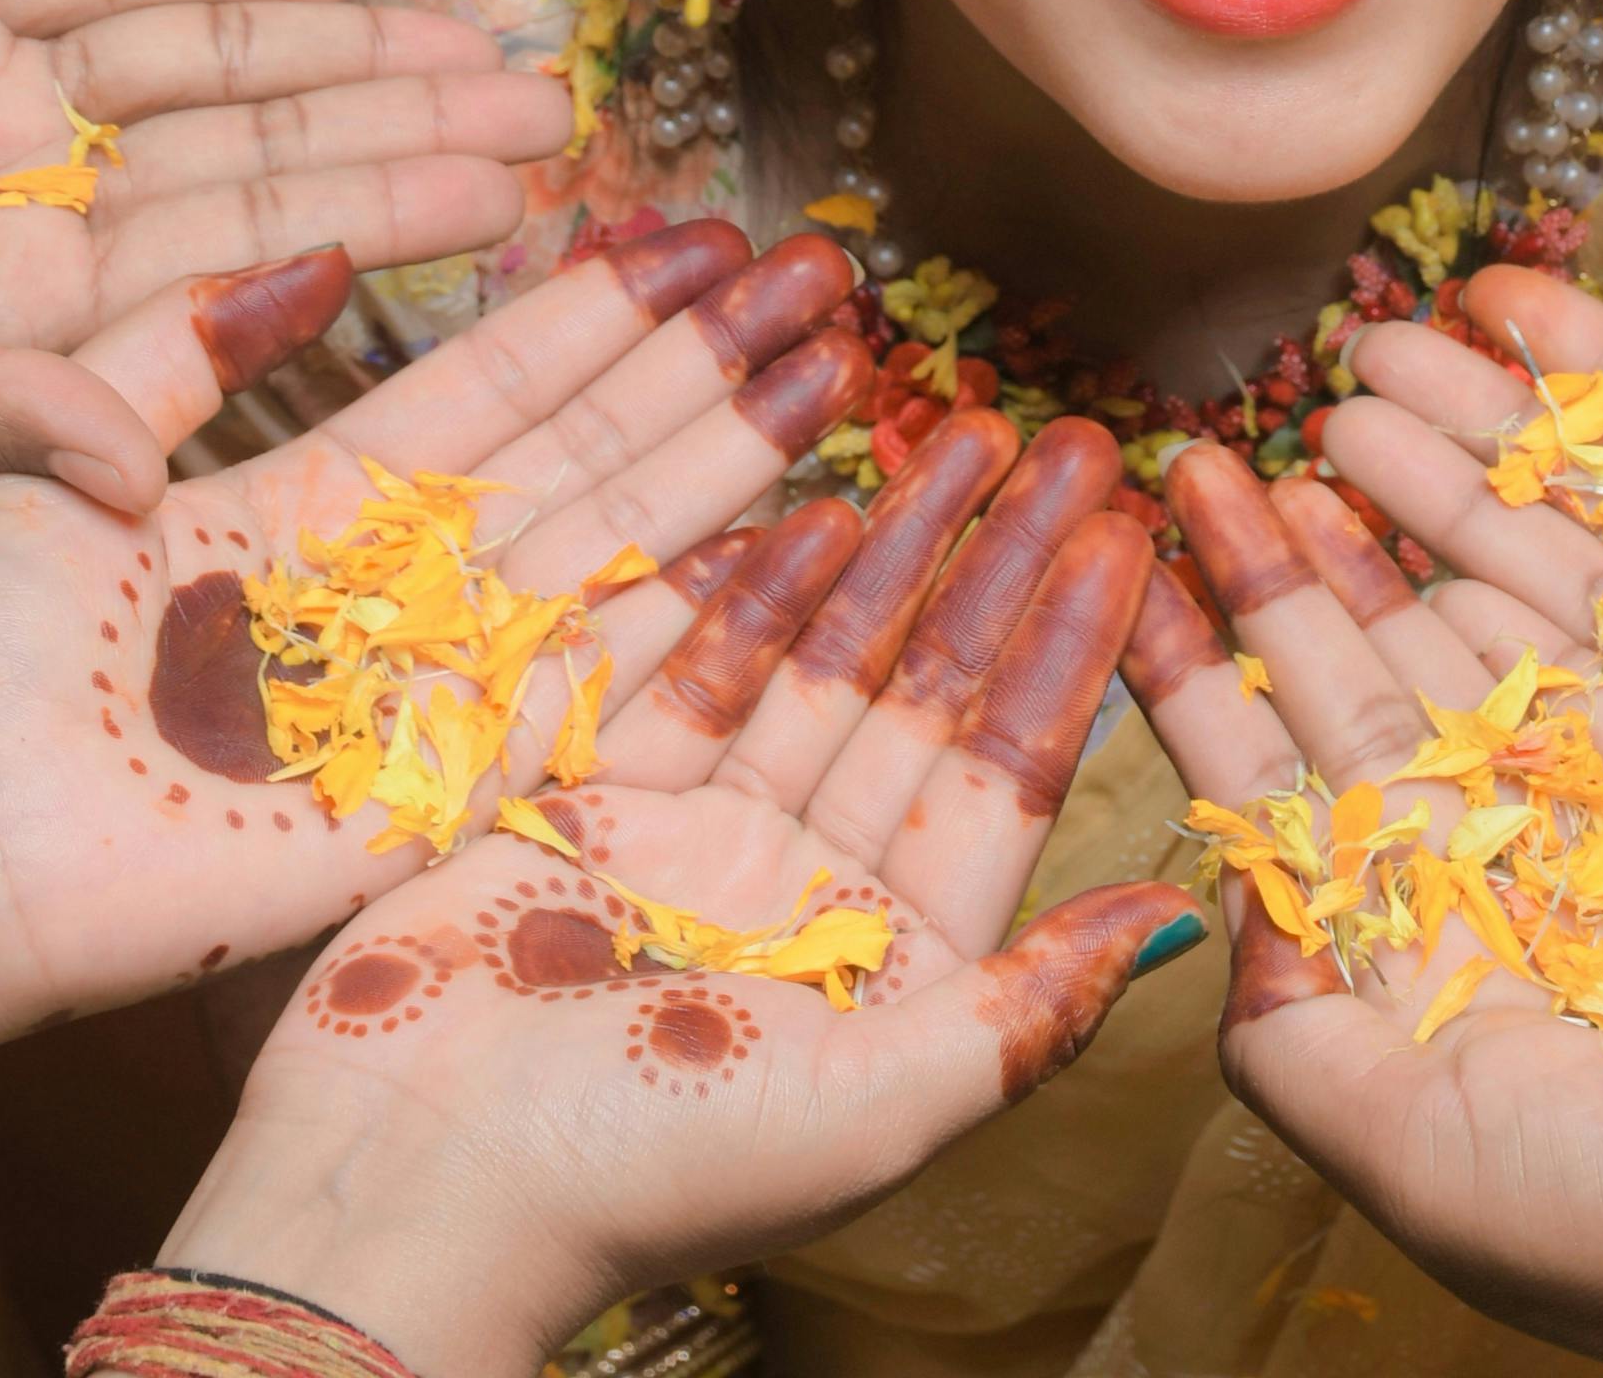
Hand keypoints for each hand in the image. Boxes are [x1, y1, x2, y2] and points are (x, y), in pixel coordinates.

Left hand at [0, 228, 875, 1061]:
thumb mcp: (57, 444)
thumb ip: (181, 340)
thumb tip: (322, 238)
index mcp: (311, 503)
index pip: (489, 384)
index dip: (593, 308)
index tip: (691, 234)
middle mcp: (390, 591)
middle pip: (579, 457)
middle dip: (699, 368)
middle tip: (816, 278)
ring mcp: (423, 697)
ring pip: (603, 560)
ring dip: (719, 471)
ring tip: (829, 376)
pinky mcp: (432, 802)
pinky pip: (574, 712)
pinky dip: (675, 644)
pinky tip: (776, 562)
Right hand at [164, 409, 1191, 1374]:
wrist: (415, 1174)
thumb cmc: (646, 1172)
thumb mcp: (865, 1111)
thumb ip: (1023, 1008)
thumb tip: (1187, 923)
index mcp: (893, 970)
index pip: (1005, 780)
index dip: (1072, 655)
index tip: (1128, 538)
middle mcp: (815, 894)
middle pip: (929, 696)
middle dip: (1000, 566)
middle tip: (1070, 440)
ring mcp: (709, 837)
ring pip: (825, 659)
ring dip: (894, 547)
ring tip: (955, 427)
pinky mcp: (602, 796)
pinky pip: (702, 668)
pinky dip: (757, 589)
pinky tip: (818, 500)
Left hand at [1127, 414, 1602, 1377]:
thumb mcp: (1417, 1154)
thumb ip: (1291, 1040)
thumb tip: (1220, 900)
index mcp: (1395, 984)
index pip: (1264, 801)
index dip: (1191, 682)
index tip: (1124, 568)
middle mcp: (1478, 908)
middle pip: (1348, 708)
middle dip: (1271, 582)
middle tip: (1200, 455)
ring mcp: (1587, 854)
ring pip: (1460, 668)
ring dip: (1383, 559)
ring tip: (1314, 441)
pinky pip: (1592, 675)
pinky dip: (1527, 589)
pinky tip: (1466, 515)